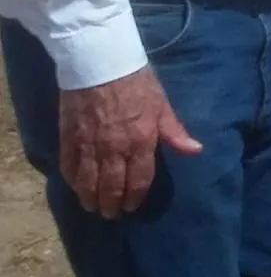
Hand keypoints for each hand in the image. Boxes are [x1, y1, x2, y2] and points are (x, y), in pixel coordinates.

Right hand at [59, 67, 202, 217]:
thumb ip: (174, 132)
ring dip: (90, 199)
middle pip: (111, 187)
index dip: (135, 197)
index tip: (132, 206)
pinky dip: (73, 182)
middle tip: (112, 213)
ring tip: (93, 207)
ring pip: (87, 183)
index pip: (139, 180)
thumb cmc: (137, 83)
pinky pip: (69, 168)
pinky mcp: (68, 139)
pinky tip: (77, 187)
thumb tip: (195, 151)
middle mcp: (114, 149)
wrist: (101, 63)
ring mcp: (89, 146)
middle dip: (112, 205)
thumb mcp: (162, 105)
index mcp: (140, 141)